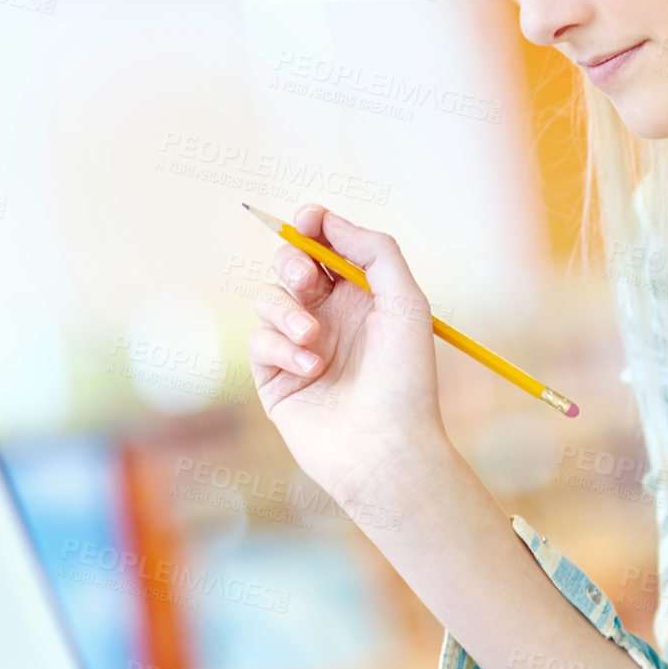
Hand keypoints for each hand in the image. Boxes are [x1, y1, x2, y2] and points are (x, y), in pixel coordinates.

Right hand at [247, 204, 446, 509]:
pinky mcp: (276, 378)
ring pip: (268, 298)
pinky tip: (312, 370)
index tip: (308, 221)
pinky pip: (260, 341)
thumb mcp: (406, 302)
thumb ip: (375, 251)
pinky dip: (282, 349)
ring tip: (315, 342)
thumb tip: (328, 221)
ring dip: (288, 312)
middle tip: (308, 281)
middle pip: (290, 263)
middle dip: (292, 261)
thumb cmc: (405, 378)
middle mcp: (332, 317)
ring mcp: (300, 346)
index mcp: (365, 296)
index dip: (313, 226)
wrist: (385, 447)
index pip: (328, 246)